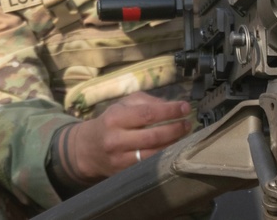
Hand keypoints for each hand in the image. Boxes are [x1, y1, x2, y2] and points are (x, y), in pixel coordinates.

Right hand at [60, 92, 191, 182]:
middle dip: (175, 129)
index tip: (185, 107)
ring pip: (154, 154)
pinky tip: (174, 148)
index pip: (148, 114)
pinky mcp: (124, 174)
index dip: (170, 111)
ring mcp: (120, 160)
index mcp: (115, 118)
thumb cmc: (111, 121)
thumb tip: (172, 105)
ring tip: (185, 135)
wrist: (88, 149)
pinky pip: (150, 165)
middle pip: (153, 136)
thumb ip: (147, 101)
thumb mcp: (123, 104)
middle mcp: (116, 140)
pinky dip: (164, 156)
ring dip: (174, 144)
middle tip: (188, 123)